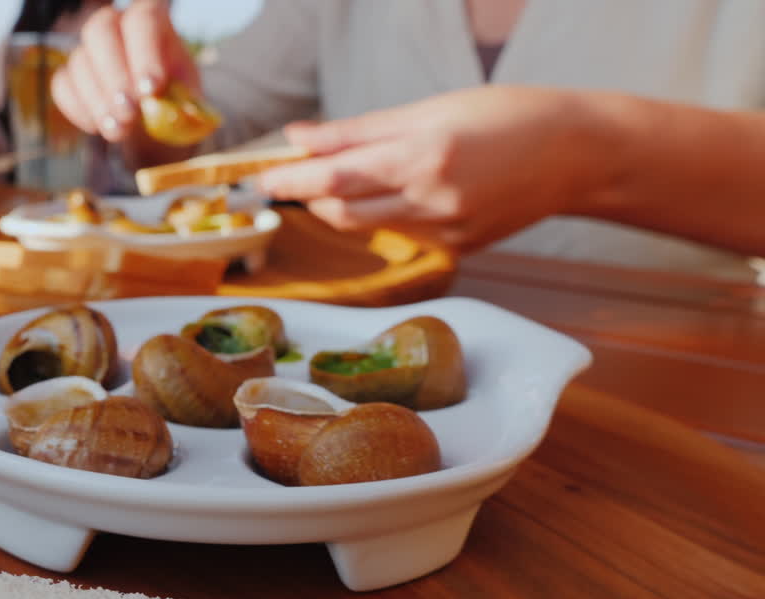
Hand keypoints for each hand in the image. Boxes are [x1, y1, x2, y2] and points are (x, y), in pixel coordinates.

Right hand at [50, 0, 199, 144]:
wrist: (155, 122)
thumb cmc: (175, 103)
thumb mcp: (189, 103)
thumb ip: (184, 106)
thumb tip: (172, 114)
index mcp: (152, 20)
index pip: (143, 20)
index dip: (144, 54)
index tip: (150, 91)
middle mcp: (117, 25)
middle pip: (101, 30)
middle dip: (114, 76)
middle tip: (129, 113)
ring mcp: (90, 49)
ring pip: (79, 61)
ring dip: (98, 100)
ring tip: (119, 131)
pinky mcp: (70, 74)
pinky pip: (62, 86)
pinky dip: (79, 110)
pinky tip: (98, 128)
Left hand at [258, 86, 602, 252]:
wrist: (579, 153)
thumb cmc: (508, 117)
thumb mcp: (431, 109)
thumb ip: (358, 130)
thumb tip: (299, 137)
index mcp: (424, 157)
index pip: (334, 177)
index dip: (290, 180)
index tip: (261, 177)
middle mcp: (432, 200)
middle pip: (341, 211)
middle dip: (310, 195)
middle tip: (291, 176)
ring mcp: (446, 231)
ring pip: (369, 225)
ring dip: (343, 204)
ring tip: (341, 178)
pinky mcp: (459, 248)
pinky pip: (402, 233)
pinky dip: (385, 213)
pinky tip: (400, 191)